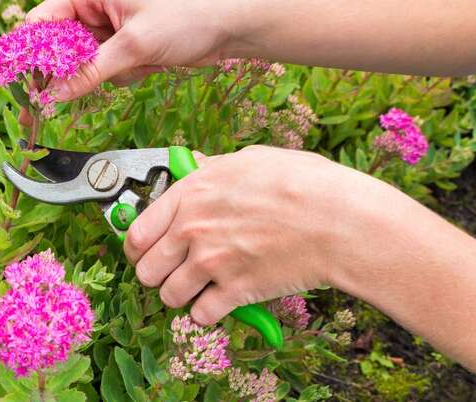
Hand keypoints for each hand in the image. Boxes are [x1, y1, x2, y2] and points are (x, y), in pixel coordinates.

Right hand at [26, 0, 243, 100]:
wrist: (228, 27)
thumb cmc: (184, 19)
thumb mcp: (133, 46)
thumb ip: (90, 71)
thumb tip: (54, 95)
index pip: (43, 22)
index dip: (31, 53)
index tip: (26, 85)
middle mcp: (95, 9)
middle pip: (59, 48)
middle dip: (64, 75)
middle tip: (42, 109)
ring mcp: (110, 31)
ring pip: (84, 65)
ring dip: (105, 75)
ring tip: (137, 65)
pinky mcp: (125, 49)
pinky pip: (107, 71)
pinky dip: (123, 76)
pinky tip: (148, 66)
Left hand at [123, 145, 394, 324]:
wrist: (339, 221)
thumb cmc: (303, 184)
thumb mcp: (250, 160)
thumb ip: (213, 168)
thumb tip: (195, 166)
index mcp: (190, 194)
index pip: (136, 233)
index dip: (137, 248)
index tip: (144, 253)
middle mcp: (192, 230)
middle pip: (145, 271)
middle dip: (158, 274)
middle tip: (175, 272)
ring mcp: (210, 263)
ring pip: (168, 296)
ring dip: (182, 295)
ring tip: (201, 287)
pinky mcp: (234, 292)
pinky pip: (200, 315)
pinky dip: (209, 313)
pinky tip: (223, 300)